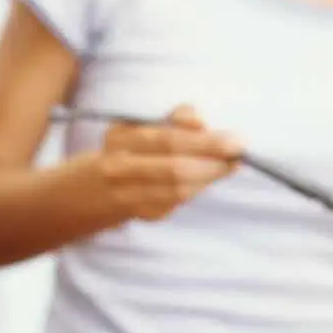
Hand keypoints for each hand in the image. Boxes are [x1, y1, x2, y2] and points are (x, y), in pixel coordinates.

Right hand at [89, 105, 238, 220]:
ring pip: (178, 191)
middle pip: (175, 169)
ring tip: (228, 166)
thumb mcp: (144, 125)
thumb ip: (176, 119)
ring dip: (209, 178)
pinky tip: (208, 178)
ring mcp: (128, 196)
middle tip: (238, 156)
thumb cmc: (132, 148)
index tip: (234, 141)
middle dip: (213, 163)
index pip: (168, 140)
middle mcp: (119, 169)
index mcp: (120, 139)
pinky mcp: (142, 214)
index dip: (205, 142)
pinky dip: (197, 189)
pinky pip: (177, 203)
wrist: (94, 187)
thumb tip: (200, 122)